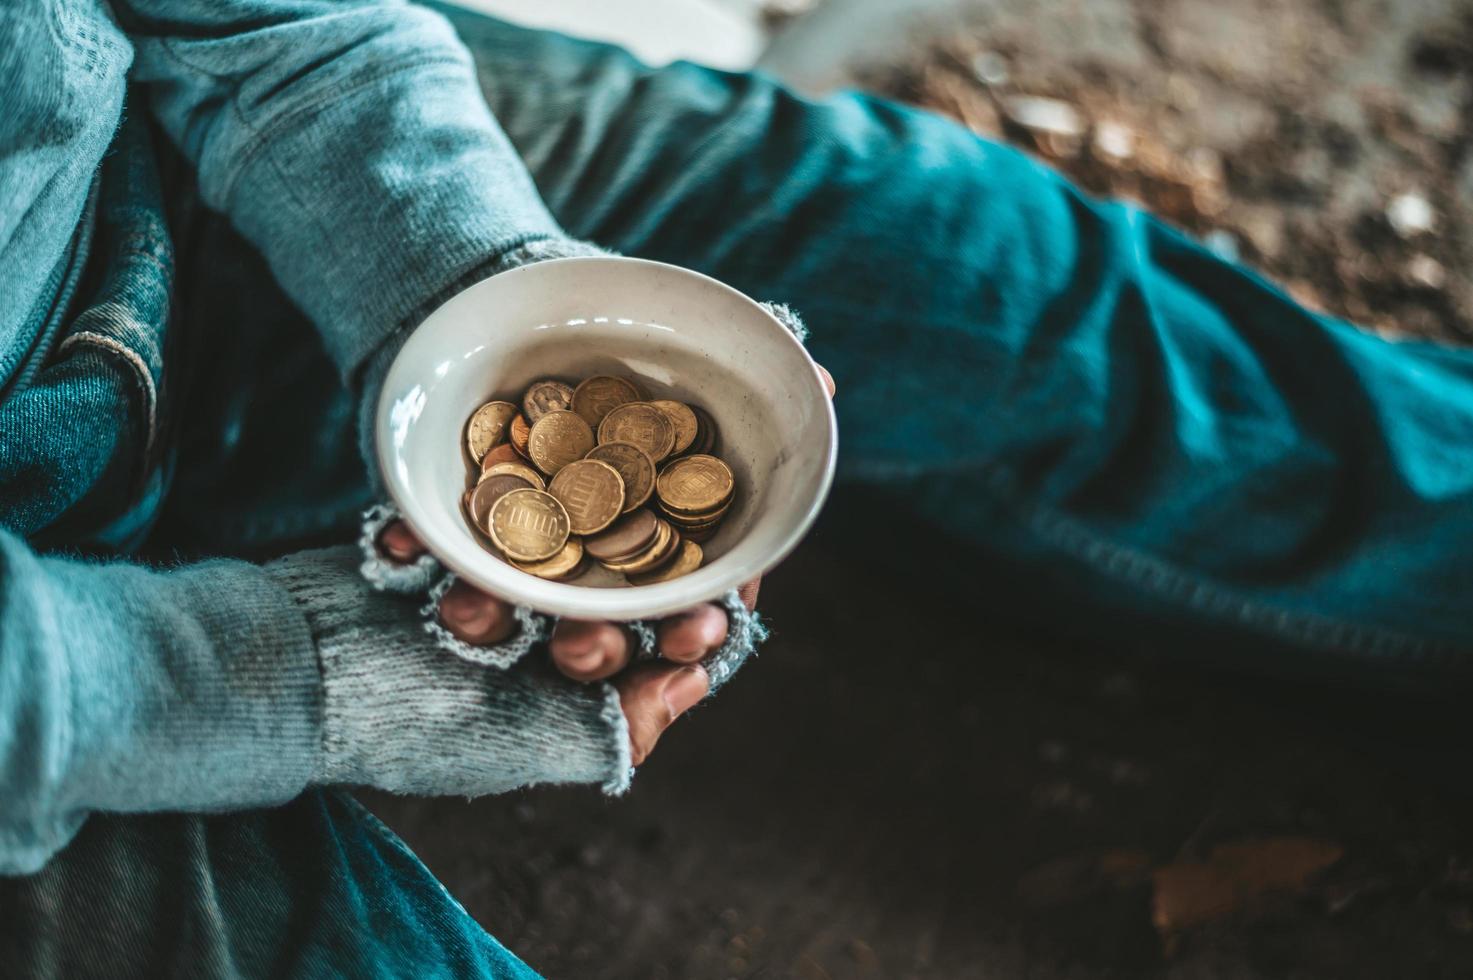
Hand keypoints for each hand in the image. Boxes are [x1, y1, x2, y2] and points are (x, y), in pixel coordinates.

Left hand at [379, 364, 834, 766]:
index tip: (695, 641)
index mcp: (664, 537)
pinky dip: (416, 550)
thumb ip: (762, 376)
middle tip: (582, 647)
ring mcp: (518, 543)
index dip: (693, 637)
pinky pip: (433, 549)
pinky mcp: (452, 517)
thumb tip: (821, 386)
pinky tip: (401, 546)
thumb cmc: (634, 329)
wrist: (526, 284)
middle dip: (593, 654)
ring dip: (494, 622)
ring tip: (473, 609)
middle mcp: (593, 557)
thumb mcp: (704, 345)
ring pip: (510, 611)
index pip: (688, 611)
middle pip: (599, 634)